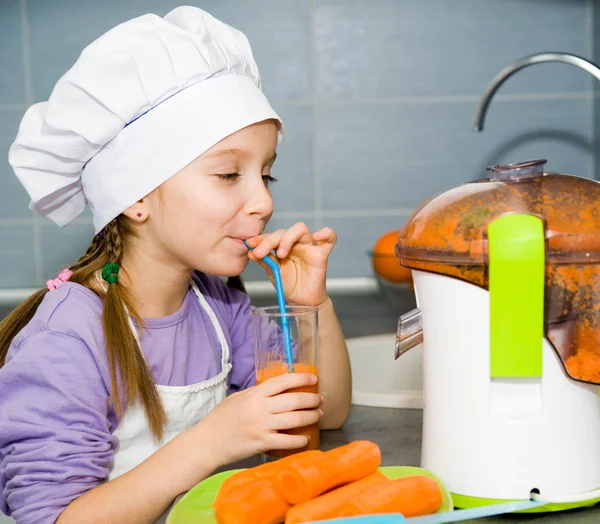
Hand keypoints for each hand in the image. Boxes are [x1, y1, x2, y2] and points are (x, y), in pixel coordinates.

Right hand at [195, 372, 323, 467]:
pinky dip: (300, 440)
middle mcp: (260, 409)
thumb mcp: (237, 398)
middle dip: (311, 400)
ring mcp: (262, 426)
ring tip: (318, 415)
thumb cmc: (221, 418)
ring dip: (311, 417)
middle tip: (320, 400)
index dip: (300, 379)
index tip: (313, 379)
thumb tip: (275, 390)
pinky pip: (287, 441)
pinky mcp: (262, 443)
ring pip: (295, 420)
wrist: (207, 442)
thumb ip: (256, 394)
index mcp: (254, 394)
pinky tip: (307, 438)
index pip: (282, 382)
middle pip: (293, 401)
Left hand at [245, 222, 336, 305]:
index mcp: (282, 245)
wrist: (301, 301)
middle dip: (269, 240)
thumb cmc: (289, 285)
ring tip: (281, 253)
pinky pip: (330, 238)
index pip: (271, 236)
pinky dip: (326, 233)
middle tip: (259, 252)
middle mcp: (295, 243)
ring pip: (301, 229)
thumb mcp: (273, 272)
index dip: (260, 238)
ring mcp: (308, 247)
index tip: (249, 244)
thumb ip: (265, 260)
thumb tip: (250, 251)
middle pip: (283, 231)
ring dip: (287, 238)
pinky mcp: (321, 254)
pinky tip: (318, 236)